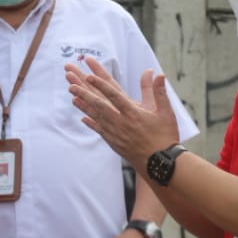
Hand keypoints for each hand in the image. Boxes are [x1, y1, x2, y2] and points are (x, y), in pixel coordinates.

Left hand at [64, 57, 178, 164]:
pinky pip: (99, 129)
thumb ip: (159, 91)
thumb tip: (158, 73)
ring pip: (96, 115)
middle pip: (99, 103)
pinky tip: (82, 117)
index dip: (101, 84)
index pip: (114, 95)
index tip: (89, 75)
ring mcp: (115, 133)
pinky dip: (90, 122)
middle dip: (84, 91)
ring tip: (72, 93)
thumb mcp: (166, 112)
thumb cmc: (165, 137)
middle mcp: (121, 123)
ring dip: (83, 103)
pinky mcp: (114, 142)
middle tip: (71, 81)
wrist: (159, 164)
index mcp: (133, 113)